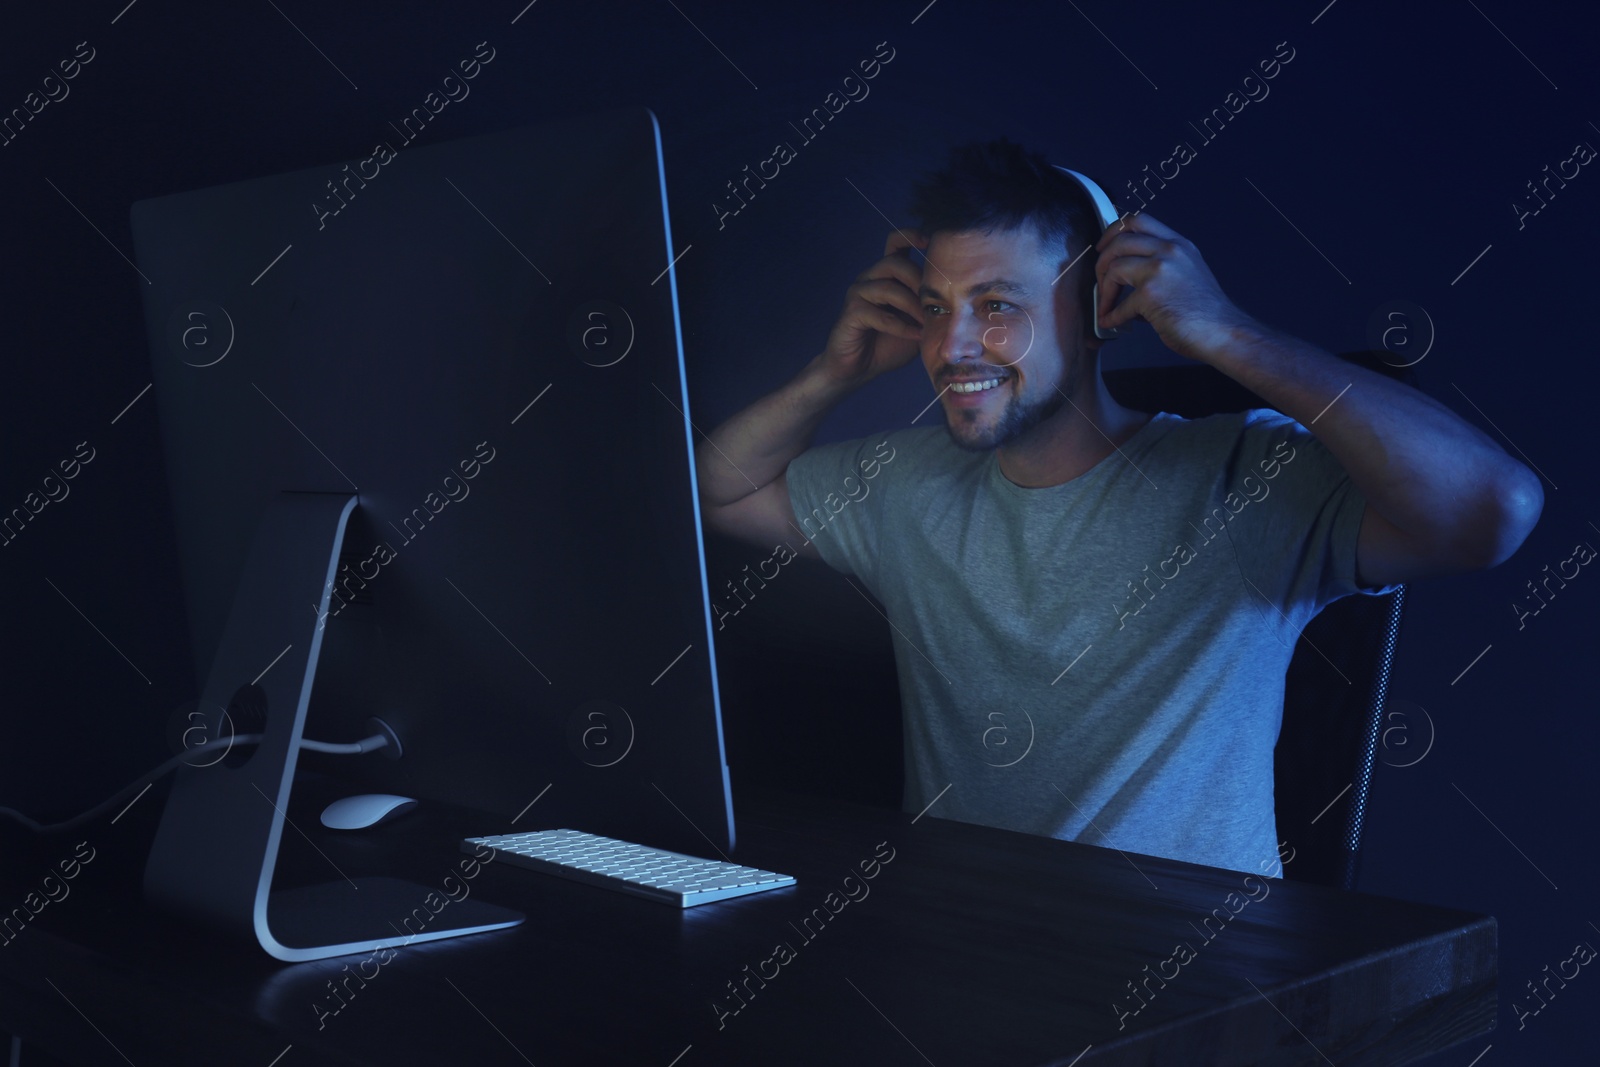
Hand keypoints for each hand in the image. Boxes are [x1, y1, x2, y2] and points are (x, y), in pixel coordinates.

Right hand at [815, 229, 926, 390]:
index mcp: (886, 275)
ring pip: (887, 287)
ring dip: (912, 306)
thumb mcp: (918, 322)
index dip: (911, 235)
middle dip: (918, 282)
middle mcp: (870, 279)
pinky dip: (901, 327)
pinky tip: (915, 336)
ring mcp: (858, 294)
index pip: (896, 242)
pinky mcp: (851, 314)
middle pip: (894, 263)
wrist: (859, 368)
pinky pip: (879, 314)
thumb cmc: (889, 344)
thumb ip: (932, 306)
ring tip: (927, 324)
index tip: (932, 241)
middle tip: (936, 304)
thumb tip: (965, 299)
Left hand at [1093, 213, 1257, 362]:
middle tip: (1100, 279)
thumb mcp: (1187, 272)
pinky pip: (1119, 304)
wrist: (1221, 331)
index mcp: (1178, 244)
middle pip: (1120, 240)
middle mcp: (1170, 251)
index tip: (1104, 246)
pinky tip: (1111, 322)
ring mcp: (1160, 269)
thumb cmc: (1205, 311)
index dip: (1114, 231)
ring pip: (1114, 267)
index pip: (1139, 220)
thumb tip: (1126, 274)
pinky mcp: (1150, 294)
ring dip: (1104, 291)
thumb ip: (1161, 264)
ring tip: (1105, 305)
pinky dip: (1111, 316)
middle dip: (1102, 261)